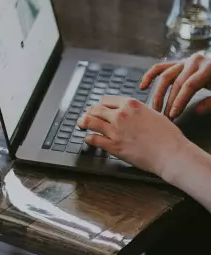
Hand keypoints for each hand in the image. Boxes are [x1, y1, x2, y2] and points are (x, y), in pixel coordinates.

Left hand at [79, 96, 196, 179]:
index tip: (99, 108)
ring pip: (89, 121)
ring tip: (81, 124)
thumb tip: (130, 111)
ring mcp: (115, 130)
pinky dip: (88, 138)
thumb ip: (138, 111)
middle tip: (87, 116)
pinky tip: (89, 138)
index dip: (101, 105)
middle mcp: (120, 115)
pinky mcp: (113, 145)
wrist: (172, 154)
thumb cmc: (168, 137)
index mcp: (131, 104)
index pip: (106, 100)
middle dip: (90, 112)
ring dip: (83, 122)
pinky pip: (93, 139)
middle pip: (95, 109)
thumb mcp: (154, 114)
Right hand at [141, 52, 210, 118]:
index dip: (179, 101)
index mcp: (207, 68)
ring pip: (165, 76)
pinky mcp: (178, 63)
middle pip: (176, 82)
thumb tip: (196, 111)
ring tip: (155, 108)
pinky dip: (150, 76)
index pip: (188, 86)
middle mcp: (193, 61)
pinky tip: (143, 87)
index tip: (173, 115)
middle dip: (169, 101)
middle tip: (164, 117)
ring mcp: (184, 61)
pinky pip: (160, 68)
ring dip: (158, 93)